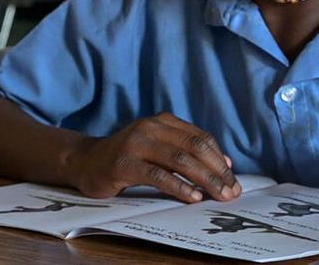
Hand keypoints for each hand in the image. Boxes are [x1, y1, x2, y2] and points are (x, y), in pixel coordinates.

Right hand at [65, 112, 240, 202]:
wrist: (86, 161)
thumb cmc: (128, 157)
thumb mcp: (158, 148)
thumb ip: (186, 151)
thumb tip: (223, 164)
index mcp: (164, 121)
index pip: (201, 138)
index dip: (219, 158)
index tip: (232, 179)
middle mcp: (152, 127)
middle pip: (194, 148)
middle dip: (216, 171)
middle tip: (230, 191)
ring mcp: (137, 143)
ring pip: (180, 159)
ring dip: (204, 179)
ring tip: (218, 195)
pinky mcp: (124, 163)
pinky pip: (158, 175)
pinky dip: (179, 186)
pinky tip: (192, 197)